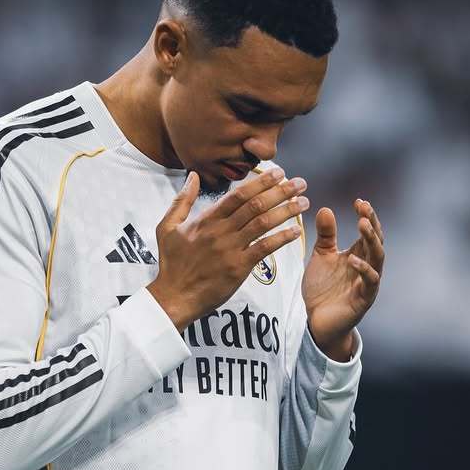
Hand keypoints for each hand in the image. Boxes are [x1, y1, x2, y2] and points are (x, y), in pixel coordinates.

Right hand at [147, 167, 308, 331]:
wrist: (174, 296)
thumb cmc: (172, 264)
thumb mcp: (167, 227)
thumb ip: (182, 200)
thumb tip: (192, 175)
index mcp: (206, 220)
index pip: (238, 195)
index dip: (260, 182)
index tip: (277, 173)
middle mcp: (220, 231)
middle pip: (255, 205)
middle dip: (280, 191)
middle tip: (299, 183)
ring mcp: (230, 249)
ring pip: (263, 223)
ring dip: (286, 211)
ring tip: (303, 202)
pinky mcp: (238, 268)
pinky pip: (264, 248)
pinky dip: (281, 238)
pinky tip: (295, 231)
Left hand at [302, 198, 383, 359]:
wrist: (317, 321)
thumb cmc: (323, 290)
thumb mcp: (321, 257)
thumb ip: (325, 236)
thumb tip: (325, 208)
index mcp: (358, 255)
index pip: (369, 231)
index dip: (367, 215)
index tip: (359, 201)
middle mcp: (367, 267)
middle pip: (377, 241)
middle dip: (372, 223)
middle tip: (364, 208)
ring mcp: (368, 283)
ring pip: (378, 259)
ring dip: (372, 241)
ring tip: (363, 225)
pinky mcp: (364, 299)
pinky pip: (370, 282)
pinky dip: (363, 269)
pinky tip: (352, 259)